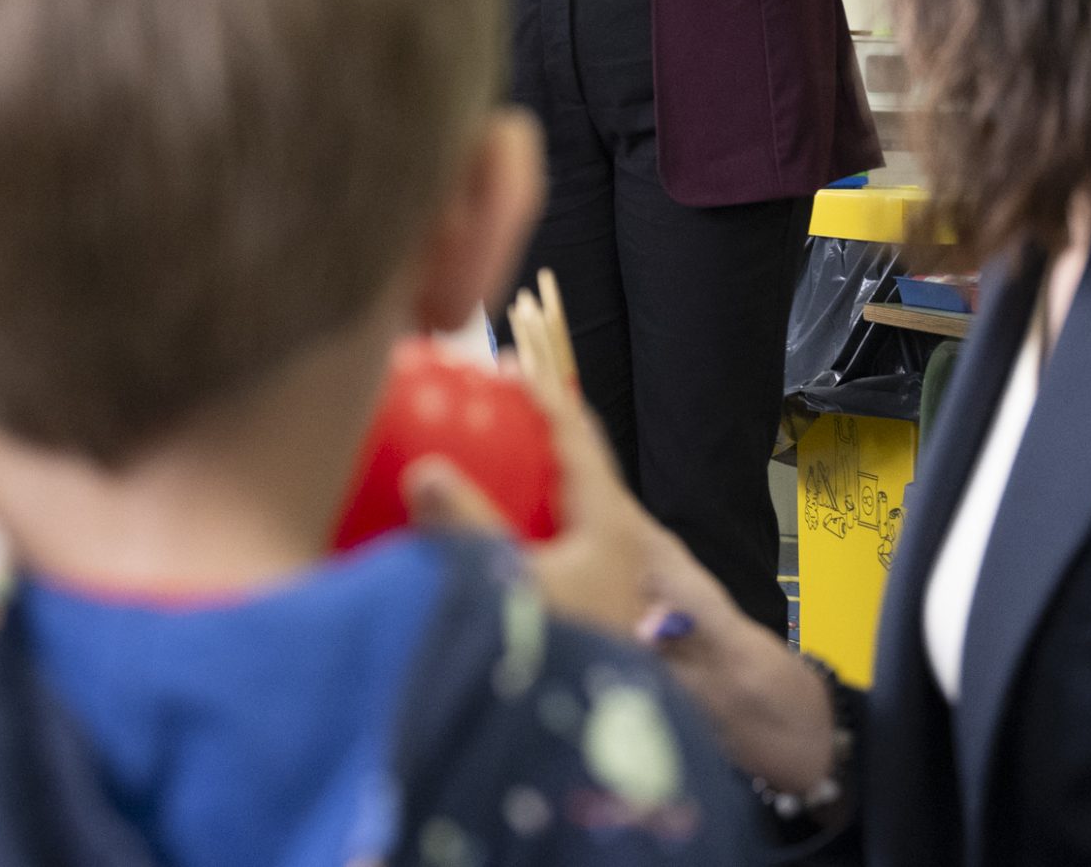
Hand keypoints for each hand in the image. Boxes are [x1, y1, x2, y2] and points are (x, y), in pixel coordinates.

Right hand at [407, 358, 837, 793]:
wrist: (667, 724)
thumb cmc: (604, 652)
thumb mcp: (530, 582)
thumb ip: (473, 531)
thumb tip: (424, 471)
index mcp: (607, 518)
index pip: (574, 434)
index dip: (539, 394)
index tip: (499, 366)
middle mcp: (606, 539)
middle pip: (559, 469)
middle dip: (515, 440)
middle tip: (463, 417)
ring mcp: (595, 576)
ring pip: (550, 512)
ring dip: (509, 491)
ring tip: (452, 475)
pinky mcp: (581, 608)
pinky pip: (537, 551)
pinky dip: (505, 534)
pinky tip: (462, 551)